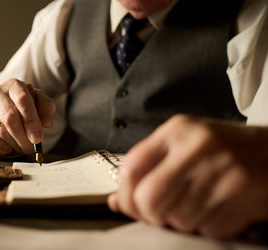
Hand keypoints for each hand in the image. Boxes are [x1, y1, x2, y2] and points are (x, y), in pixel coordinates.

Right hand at [0, 78, 55, 156]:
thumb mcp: (39, 103)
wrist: (3, 109)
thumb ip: (46, 109)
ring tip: (23, 147)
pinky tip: (10, 148)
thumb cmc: (25, 106)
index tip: (37, 138)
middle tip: (32, 148)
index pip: (23, 100)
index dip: (31, 120)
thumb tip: (47, 123)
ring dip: (15, 144)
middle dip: (23, 137)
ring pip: (1, 131)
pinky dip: (3, 148)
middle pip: (10, 117)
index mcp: (14, 85)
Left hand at [108, 114, 267, 238]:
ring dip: (185, 222)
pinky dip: (210, 228)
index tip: (129, 206)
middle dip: (151, 216)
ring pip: (178, 219)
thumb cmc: (224, 149)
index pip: (131, 168)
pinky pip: (209, 229)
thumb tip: (116, 201)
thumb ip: (150, 169)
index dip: (125, 196)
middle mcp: (197, 146)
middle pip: (149, 199)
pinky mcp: (243, 191)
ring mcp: (222, 168)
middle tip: (162, 215)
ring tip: (199, 206)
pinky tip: (220, 210)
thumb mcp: (184, 146)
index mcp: (177, 131)